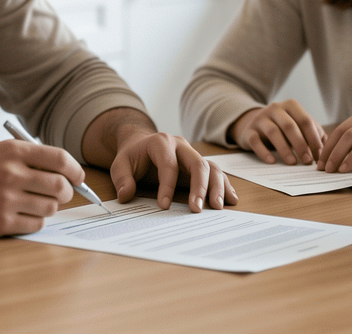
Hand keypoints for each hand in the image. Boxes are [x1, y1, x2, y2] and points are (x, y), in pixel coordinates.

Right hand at [0, 139, 82, 236]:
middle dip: (67, 192)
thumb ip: (26, 156)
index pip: (59, 159)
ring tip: (36, 203)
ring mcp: (5, 200)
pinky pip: (35, 225)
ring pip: (50, 208)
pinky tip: (23, 215)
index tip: (78, 176)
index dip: (75, 169)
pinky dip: (35, 222)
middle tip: (62, 194)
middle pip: (60, 186)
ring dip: (49, 207)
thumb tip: (62, 169)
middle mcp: (10, 174)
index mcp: (11, 152)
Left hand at [108, 129, 238, 212]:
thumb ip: (122, 179)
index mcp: (161, 142)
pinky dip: (224, 185)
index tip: (164, 206)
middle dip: (199, 187)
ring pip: (211, 167)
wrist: (141, 145)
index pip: (168, 164)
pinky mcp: (199, 164)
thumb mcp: (120, 164)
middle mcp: (181, 145)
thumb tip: (126, 195)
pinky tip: (231, 200)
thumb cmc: (133, 156)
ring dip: (216, 187)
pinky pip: (216, 173)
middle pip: (197, 163)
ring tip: (217, 207)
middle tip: (197, 209)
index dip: (167, 186)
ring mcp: (192, 154)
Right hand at [230, 100, 324, 165]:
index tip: (319, 157)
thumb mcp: (299, 126)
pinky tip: (272, 162)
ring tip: (292, 163)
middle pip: (290, 126)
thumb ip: (313, 135)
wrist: (256, 124)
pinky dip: (264, 152)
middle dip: (300, 145)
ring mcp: (260, 118)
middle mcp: (275, 109)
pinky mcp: (249, 131)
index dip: (313, 140)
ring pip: (273, 132)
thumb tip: (325, 153)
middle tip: (307, 162)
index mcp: (291, 106)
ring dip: (284, 149)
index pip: (305, 121)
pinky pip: (255, 141)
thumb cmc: (284, 128)